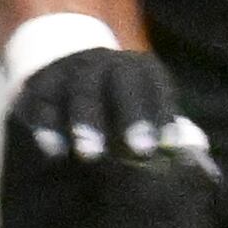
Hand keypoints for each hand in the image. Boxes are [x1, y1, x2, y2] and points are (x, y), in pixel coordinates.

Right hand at [7, 44, 219, 227]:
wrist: (63, 69)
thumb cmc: (114, 104)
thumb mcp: (140, 108)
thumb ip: (163, 134)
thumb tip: (189, 164)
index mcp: (137, 69)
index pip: (153, 86)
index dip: (161, 114)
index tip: (165, 146)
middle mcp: (104, 62)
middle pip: (118, 83)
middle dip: (130, 116)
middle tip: (140, 152)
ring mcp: (69, 70)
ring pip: (78, 92)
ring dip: (85, 123)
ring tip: (90, 155)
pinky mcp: (39, 84)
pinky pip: (41, 103)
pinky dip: (46, 127)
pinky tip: (54, 152)